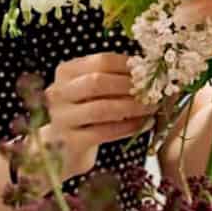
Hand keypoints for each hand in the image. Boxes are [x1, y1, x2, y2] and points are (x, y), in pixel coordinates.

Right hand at [35, 52, 155, 179]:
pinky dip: (128, 128)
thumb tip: (147, 68)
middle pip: (97, 82)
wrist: (57, 149)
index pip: (100, 61)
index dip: (128, 65)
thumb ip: (110, 78)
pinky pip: (105, 132)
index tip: (149, 70)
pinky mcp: (70, 141)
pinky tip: (143, 125)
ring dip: (132, 107)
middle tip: (153, 90)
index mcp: (65, 72)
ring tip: (152, 107)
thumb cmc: (81, 114)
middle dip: (130, 86)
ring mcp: (61, 118)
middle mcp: (58, 92)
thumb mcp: (88, 91)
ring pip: (102, 108)